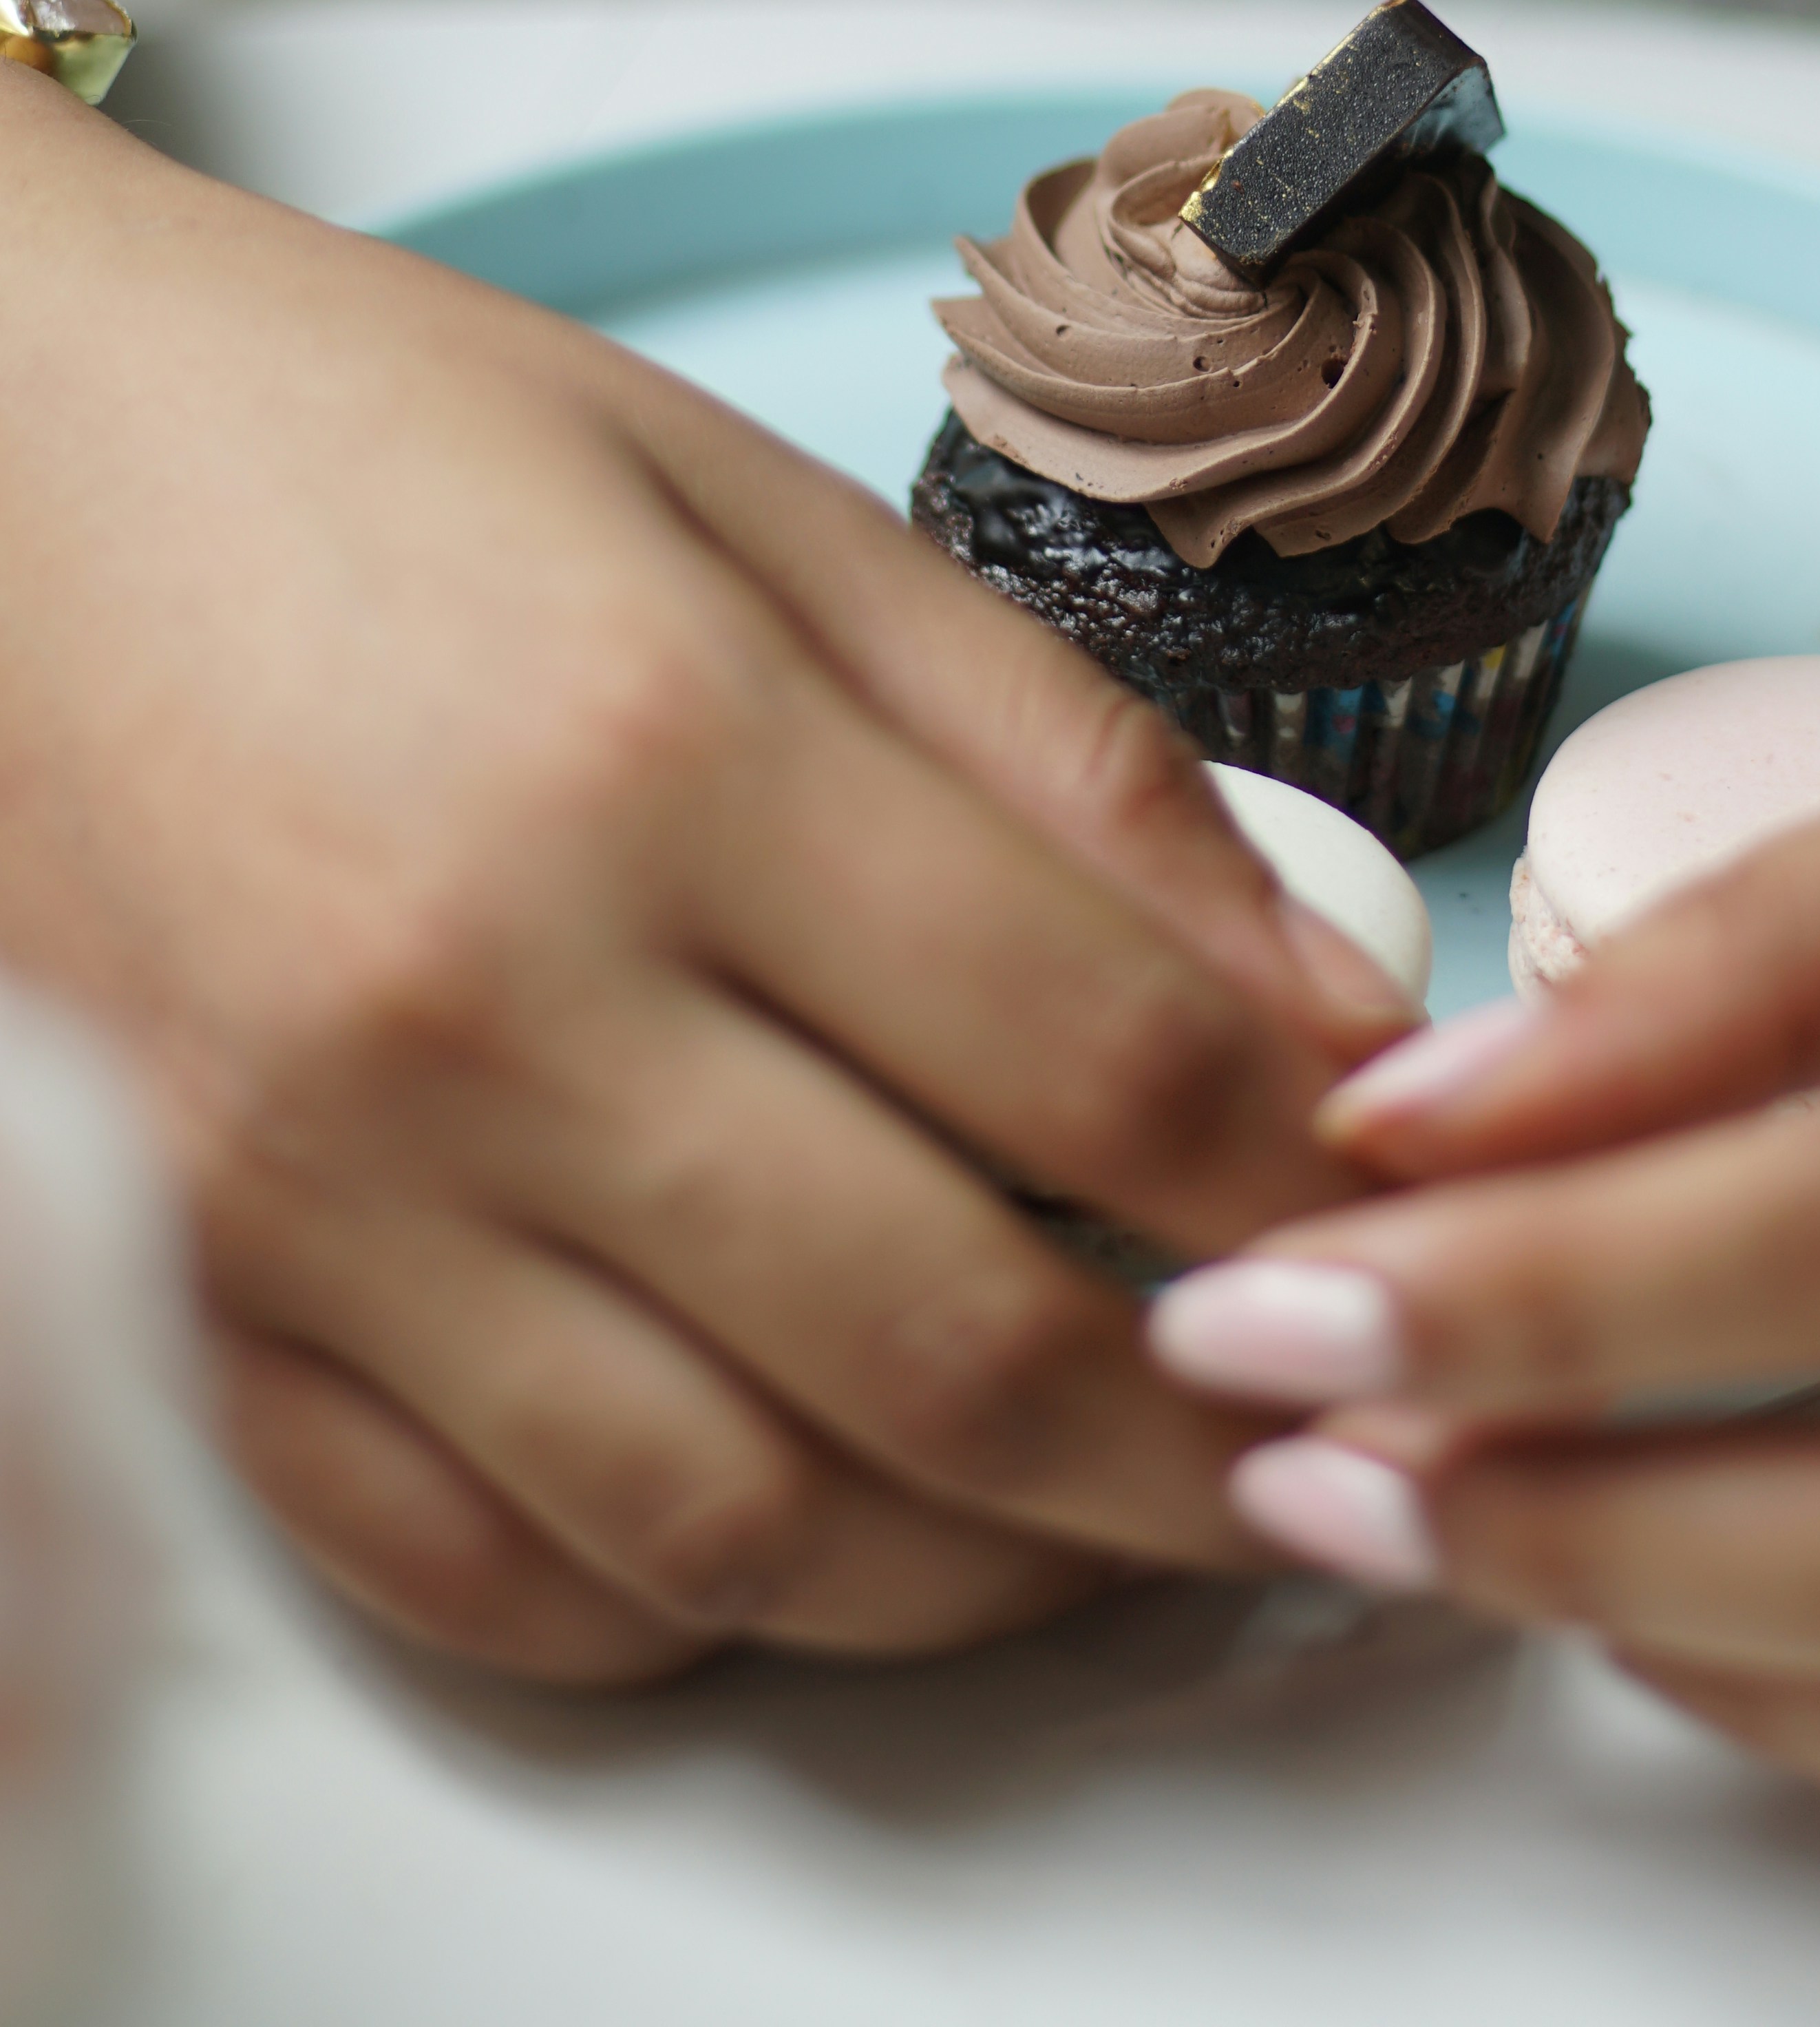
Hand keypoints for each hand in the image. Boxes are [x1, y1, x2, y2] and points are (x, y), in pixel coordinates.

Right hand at [0, 78, 1406, 1683]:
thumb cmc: (376, 439)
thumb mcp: (760, 507)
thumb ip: (1059, 756)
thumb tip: (1314, 984)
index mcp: (665, 760)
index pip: (1102, 1062)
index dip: (1310, 1162)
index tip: (1403, 1183)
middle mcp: (489, 1009)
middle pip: (957, 1346)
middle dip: (1211, 1438)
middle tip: (1337, 1419)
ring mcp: (321, 1192)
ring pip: (746, 1525)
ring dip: (992, 1565)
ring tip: (1123, 1494)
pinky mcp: (196, 1299)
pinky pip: (491, 1576)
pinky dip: (702, 1600)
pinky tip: (824, 1510)